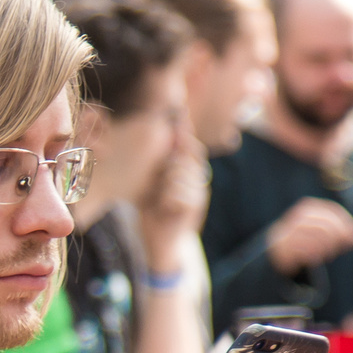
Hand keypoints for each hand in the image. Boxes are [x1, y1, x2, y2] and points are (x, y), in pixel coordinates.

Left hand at [139, 137, 209, 266]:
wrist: (160, 242)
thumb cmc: (154, 211)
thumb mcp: (153, 183)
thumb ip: (160, 164)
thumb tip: (161, 139)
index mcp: (188, 171)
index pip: (190, 145)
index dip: (185, 129)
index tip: (180, 111)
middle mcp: (198, 180)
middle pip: (185, 157)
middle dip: (169, 166)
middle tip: (160, 183)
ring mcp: (199, 193)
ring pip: (180, 174)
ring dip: (165, 185)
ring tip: (161, 199)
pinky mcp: (194, 208)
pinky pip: (179, 193)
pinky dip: (168, 199)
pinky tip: (165, 207)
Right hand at [264, 197, 352, 274]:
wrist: (275, 252)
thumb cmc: (306, 241)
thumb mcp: (326, 235)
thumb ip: (343, 234)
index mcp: (308, 207)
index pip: (331, 211)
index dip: (346, 222)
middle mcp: (297, 216)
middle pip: (325, 223)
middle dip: (339, 236)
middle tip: (345, 246)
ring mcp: (288, 231)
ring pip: (316, 236)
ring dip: (327, 247)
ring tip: (330, 254)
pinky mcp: (282, 247)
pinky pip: (304, 250)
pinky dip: (315, 254)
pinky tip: (317, 258)